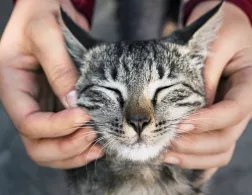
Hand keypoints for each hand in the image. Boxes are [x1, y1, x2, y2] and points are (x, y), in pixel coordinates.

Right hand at [0, 0, 102, 168]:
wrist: (48, 11)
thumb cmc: (41, 15)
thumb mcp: (46, 34)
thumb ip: (59, 68)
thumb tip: (75, 103)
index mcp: (12, 87)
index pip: (29, 122)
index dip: (57, 127)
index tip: (85, 116)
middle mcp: (25, 103)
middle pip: (36, 145)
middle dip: (65, 147)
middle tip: (93, 136)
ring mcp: (42, 108)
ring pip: (49, 148)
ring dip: (73, 153)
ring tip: (98, 146)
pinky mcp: (57, 108)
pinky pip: (64, 137)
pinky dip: (79, 146)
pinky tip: (96, 143)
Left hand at [163, 1, 251, 181]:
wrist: (226, 33)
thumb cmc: (223, 33)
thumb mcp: (216, 43)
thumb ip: (205, 73)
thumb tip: (191, 108)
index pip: (234, 110)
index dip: (208, 121)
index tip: (180, 123)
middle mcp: (245, 107)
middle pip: (225, 137)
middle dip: (194, 143)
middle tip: (165, 140)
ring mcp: (233, 119)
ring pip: (220, 151)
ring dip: (192, 157)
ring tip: (164, 153)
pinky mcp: (220, 123)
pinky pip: (213, 150)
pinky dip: (196, 159)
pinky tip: (175, 159)